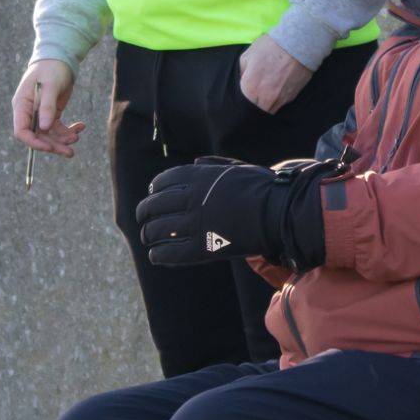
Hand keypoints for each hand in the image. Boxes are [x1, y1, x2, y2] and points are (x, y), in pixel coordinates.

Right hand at [12, 59, 84, 158]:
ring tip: (77, 136)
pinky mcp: (52, 113)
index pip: (22, 131)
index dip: (34, 142)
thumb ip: (47, 106)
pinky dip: (69, 130)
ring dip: (63, 139)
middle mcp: (29, 112)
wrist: (60, 59)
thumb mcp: (50, 86)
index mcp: (22, 106)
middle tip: (70, 151)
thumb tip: (44, 128)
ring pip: (49, 135)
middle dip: (53, 145)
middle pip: (38, 137)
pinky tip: (81, 126)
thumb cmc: (51, 69)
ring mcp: (40, 114)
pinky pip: (58, 128)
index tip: (50, 147)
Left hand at [135, 155, 340, 270]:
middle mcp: (191, 198)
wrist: (275, 212)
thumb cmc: (261, 188)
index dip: (154, 189)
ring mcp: (194, 223)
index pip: (164, 181)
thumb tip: (196, 163)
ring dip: (148, 234)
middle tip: (143, 219)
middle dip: (144, 213)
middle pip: (154, 206)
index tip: (152, 194)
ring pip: (157, 230)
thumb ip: (213, 166)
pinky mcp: (201, 248)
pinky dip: (158, 254)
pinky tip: (156, 255)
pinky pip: (169, 253)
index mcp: (199, 177)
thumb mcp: (236, 167)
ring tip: (148, 238)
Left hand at [239, 35, 312, 113]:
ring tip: (262, 97)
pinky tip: (274, 92)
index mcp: (251, 88)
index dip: (239, 106)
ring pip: (268, 112)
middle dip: (250, 109)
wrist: (298, 44)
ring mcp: (279, 100)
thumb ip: (239, 74)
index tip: (240, 101)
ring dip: (263, 107)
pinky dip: (275, 103)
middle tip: (251, 99)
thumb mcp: (247, 56)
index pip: (241, 108)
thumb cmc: (270, 47)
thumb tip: (238, 84)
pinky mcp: (291, 98)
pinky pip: (279, 107)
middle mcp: (265, 99)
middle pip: (254, 114)